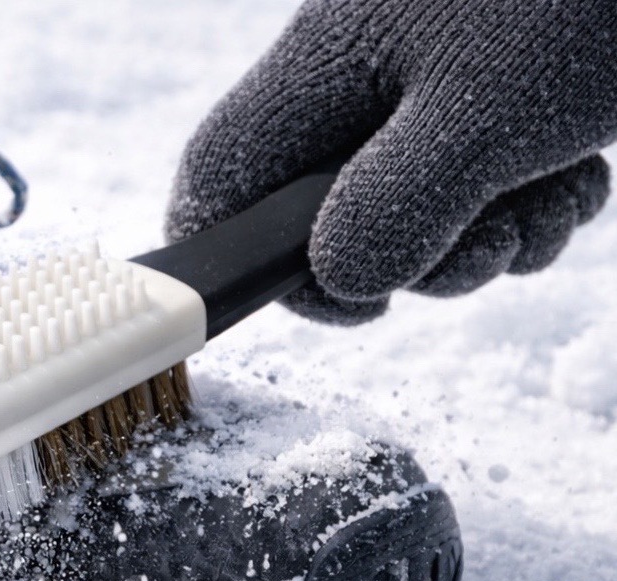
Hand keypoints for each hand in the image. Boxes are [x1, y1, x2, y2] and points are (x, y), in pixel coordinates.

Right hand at [166, 0, 616, 324]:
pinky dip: (520, 211)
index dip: (251, 261)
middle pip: (328, 220)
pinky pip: (470, 194)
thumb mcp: (487, 115)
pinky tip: (574, 180)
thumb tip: (345, 281)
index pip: (219, 178)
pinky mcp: (479, 102)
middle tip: (490, 248)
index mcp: (324, 70)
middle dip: (417, 265)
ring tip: (553, 203)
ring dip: (485, 245)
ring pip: (410, 217)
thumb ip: (393, 210)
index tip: (352, 299)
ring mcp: (419, 91)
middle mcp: (358, 83)